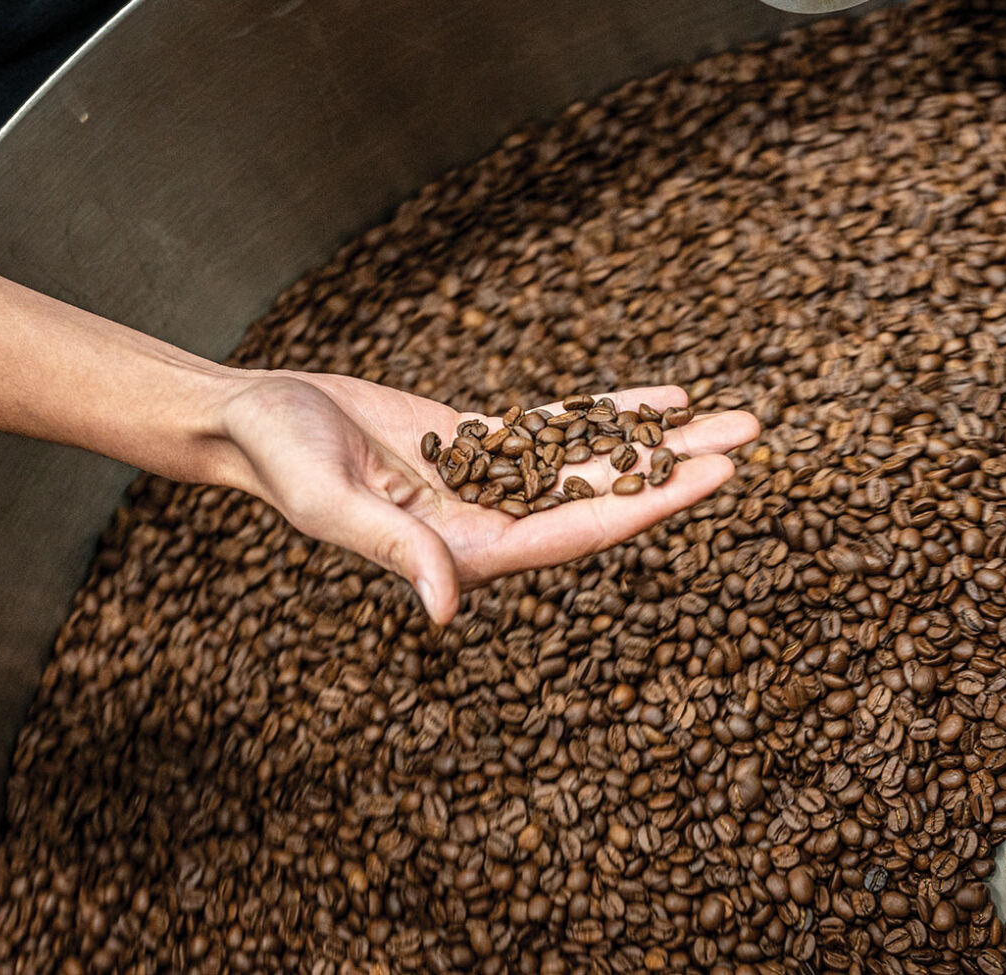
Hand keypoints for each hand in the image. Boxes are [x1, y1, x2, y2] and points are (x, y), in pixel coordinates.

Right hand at [214, 371, 759, 622]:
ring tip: (735, 416)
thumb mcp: (335, 506)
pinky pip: (559, 428)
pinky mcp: (478, 439)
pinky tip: (665, 396)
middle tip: (752, 436)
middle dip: (677, 469)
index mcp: (464, 550)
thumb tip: (448, 609)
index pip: (575, 531)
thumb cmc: (281, 463)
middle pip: (604, 496)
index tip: (711, 477)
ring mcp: (490, 480)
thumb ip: (399, 549)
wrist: (253, 419)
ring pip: (593, 460)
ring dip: (661, 440)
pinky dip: (611, 412)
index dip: (647, 505)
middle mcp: (489, 522)